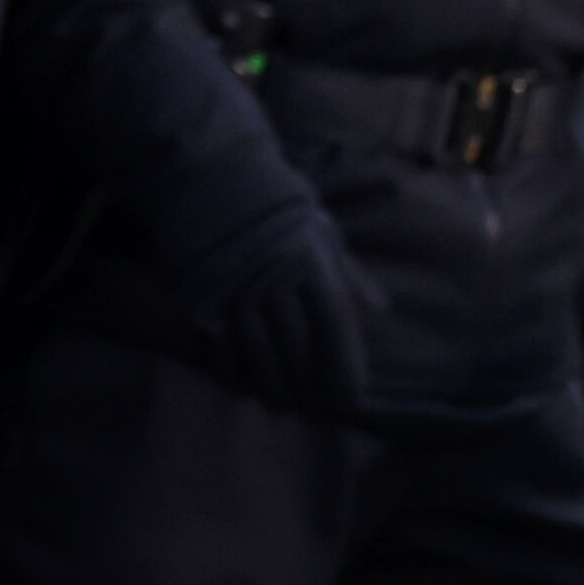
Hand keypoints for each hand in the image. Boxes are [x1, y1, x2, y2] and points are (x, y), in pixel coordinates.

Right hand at [206, 203, 373, 417]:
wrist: (214, 180)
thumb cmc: (277, 209)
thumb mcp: (322, 232)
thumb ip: (350, 274)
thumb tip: (380, 308)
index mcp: (311, 264)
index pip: (334, 326)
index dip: (344, 364)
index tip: (351, 395)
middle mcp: (274, 282)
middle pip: (297, 347)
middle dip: (309, 384)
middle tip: (315, 404)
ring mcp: (236, 292)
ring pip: (258, 353)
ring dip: (271, 385)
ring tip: (282, 404)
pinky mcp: (203, 296)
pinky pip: (221, 344)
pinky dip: (234, 369)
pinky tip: (243, 384)